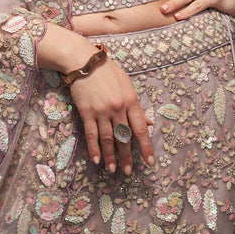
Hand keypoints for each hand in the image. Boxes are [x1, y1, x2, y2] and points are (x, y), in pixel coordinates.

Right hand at [69, 56, 154, 174]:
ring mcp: (101, 111)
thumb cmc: (108, 71)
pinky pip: (91, 134)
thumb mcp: (127, 84)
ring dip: (111, 157)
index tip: (150, 161)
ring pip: (108, 139)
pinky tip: (97, 159)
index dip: (145, 147)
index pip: (140, 129)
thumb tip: (149, 123)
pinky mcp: (87, 112)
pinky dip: (94, 148)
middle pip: (124, 137)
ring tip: (113, 170)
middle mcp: (117, 108)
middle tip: (129, 171)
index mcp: (130, 100)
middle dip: (127, 157)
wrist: (84, 61)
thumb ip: (137, 106)